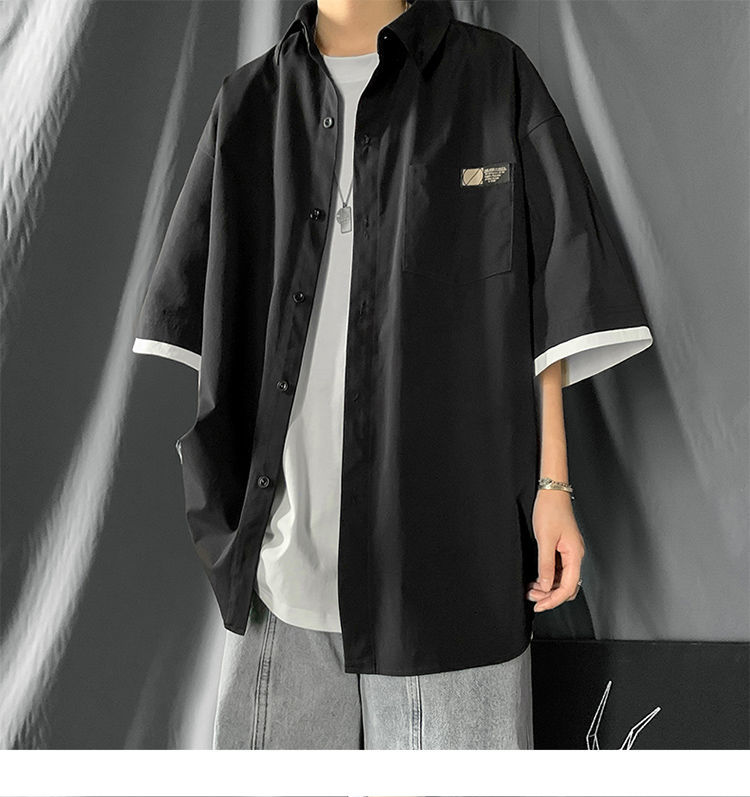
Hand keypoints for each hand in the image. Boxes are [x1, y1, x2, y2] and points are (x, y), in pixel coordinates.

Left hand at [526, 488, 584, 611]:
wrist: (552, 492)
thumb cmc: (550, 510)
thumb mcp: (545, 539)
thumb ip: (546, 564)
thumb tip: (546, 586)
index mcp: (575, 554)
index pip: (569, 587)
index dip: (554, 600)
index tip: (540, 605)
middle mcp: (575, 556)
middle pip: (568, 586)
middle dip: (550, 596)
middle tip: (532, 599)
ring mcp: (569, 553)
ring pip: (562, 579)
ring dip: (547, 588)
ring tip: (531, 590)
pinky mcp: (562, 549)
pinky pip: (558, 570)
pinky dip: (547, 578)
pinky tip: (536, 580)